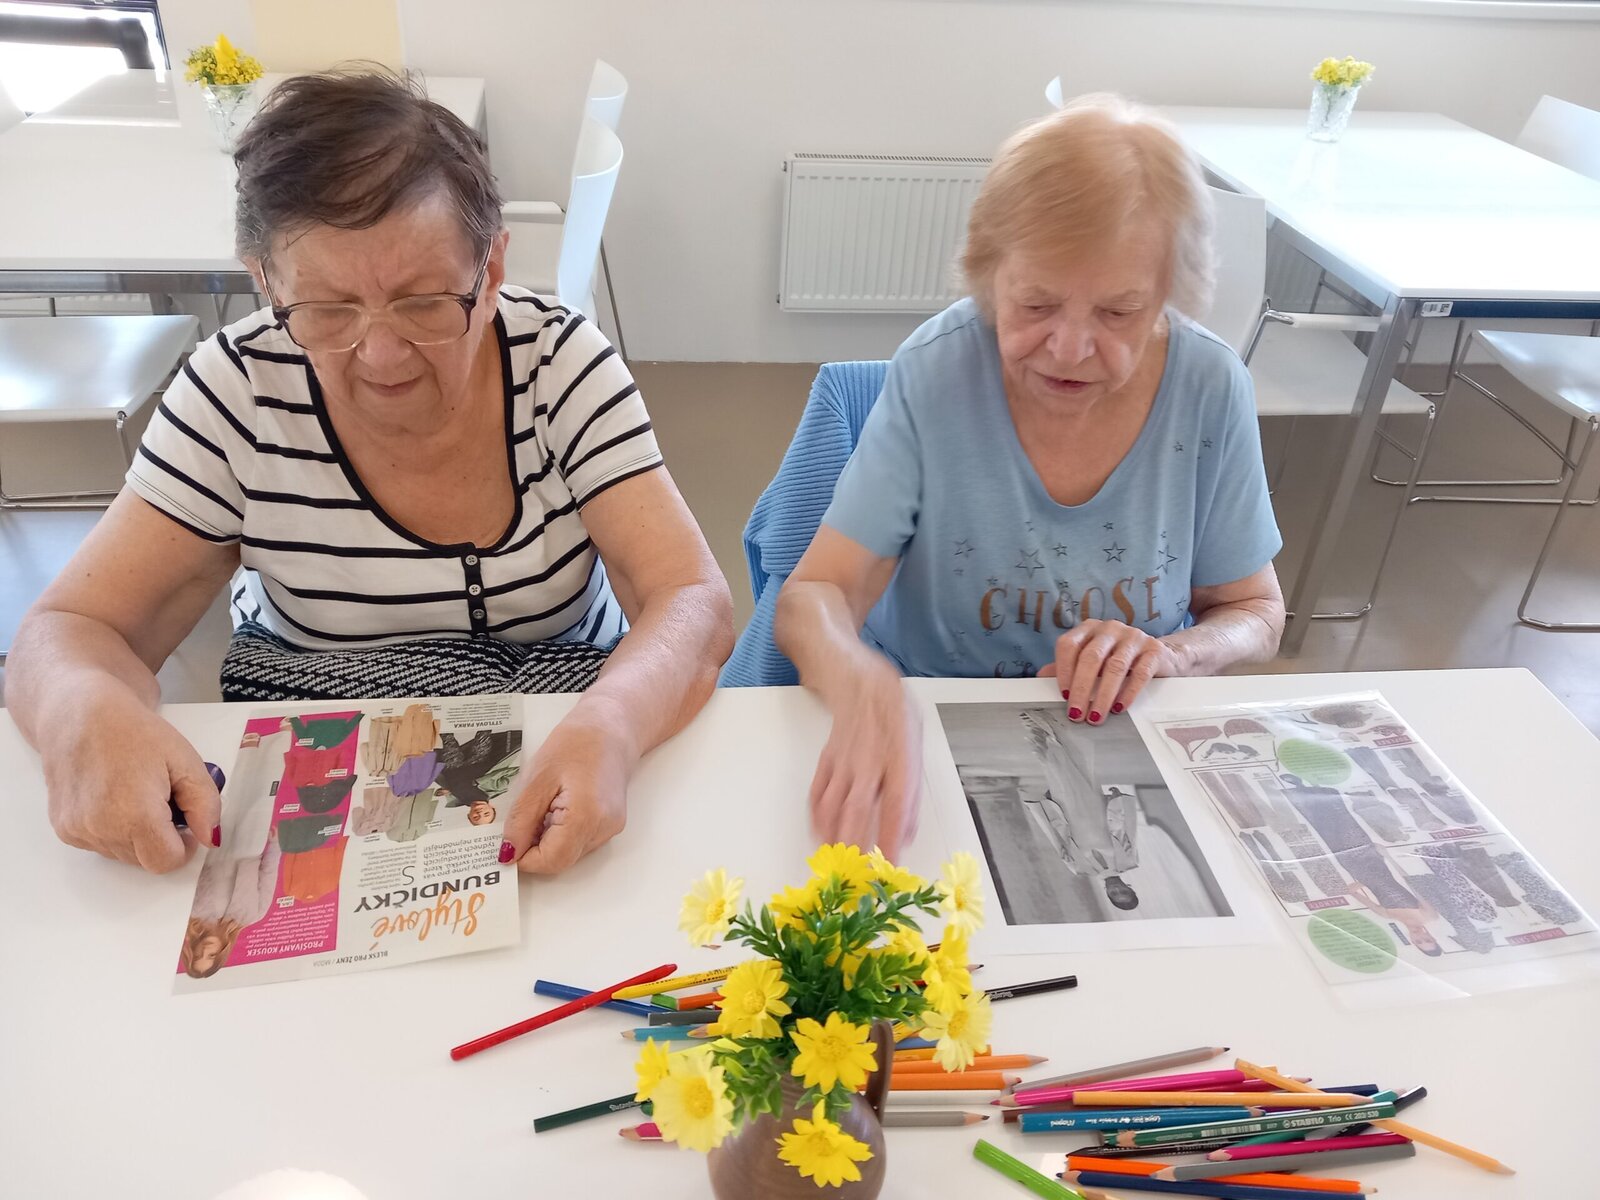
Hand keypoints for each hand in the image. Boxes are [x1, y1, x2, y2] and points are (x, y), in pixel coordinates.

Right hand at [42, 685, 220, 871]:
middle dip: (161, 838)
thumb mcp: (185, 761)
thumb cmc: (135, 732)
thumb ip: (205, 804)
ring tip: (136, 794)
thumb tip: (210, 838)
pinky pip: (101, 845)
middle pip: (145, 860)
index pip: (166, 862)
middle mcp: (100, 829)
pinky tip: (114, 797)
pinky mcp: (64, 828)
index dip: (184, 847)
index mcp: (134, 815)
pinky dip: (114, 830)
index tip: (185, 824)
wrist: (81, 714)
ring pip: (123, 855)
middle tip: (162, 800)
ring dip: (137, 836)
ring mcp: (78, 831)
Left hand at [499, 706, 631, 873]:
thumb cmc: (576, 743)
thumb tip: (508, 854)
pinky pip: (578, 842)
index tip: (509, 840)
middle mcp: (603, 829)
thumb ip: (521, 821)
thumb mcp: (537, 779)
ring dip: (548, 838)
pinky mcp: (610, 825)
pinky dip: (561, 832)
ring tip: (547, 802)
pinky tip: (560, 804)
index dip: (524, 857)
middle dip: (535, 846)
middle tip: (527, 813)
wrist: (611, 726)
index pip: (550, 861)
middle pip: (560, 861)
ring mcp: (610, 829)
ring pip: (569, 853)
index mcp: (586, 816)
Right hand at [809, 661, 920, 859]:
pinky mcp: (827, 760)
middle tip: (859, 873)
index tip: (891, 863)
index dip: (893, 836)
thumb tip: (907, 833)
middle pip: (860, 810)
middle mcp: (870, 761)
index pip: (897, 804)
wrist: (861, 683)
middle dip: (858, 844)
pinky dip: (819, 816)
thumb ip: (912, 792)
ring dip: (836, 836)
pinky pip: (820, 792)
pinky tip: (821, 834)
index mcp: (899, 757)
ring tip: (837, 862)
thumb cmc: (895, 716)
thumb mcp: (917, 746)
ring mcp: (844, 761)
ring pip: (836, 805)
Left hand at [1039, 620, 1181, 722]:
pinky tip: (1119, 707)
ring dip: (1103, 695)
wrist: (1160, 656)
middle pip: (1090, 657)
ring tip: (1096, 716)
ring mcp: (1133, 637)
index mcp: (1089, 628)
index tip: (1063, 695)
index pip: (1069, 645)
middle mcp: (1110, 628)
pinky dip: (1128, 693)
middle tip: (1077, 713)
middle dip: (1081, 688)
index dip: (1063, 670)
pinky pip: (1140, 673)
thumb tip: (1041, 677)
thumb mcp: (1092, 662)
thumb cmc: (1119, 659)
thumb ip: (1069, 667)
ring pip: (1115, 666)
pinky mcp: (1154, 650)